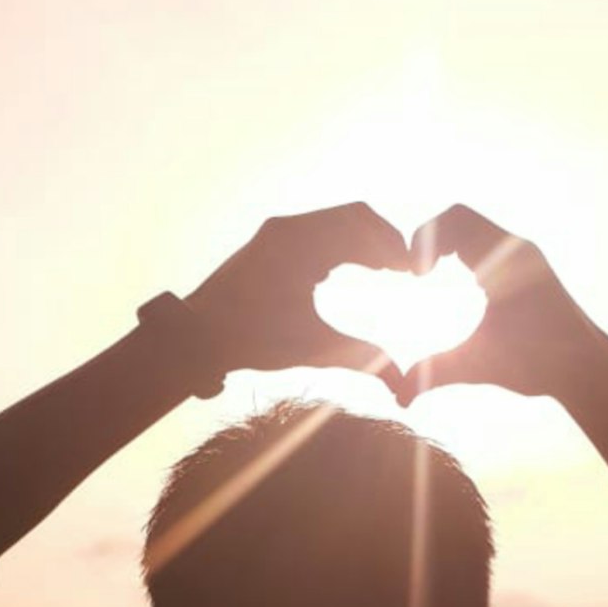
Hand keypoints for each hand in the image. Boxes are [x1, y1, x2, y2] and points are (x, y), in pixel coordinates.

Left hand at [186, 204, 408, 387]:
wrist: (195, 337)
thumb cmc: (250, 340)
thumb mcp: (312, 349)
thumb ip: (362, 359)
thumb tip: (403, 388)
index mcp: (300, 242)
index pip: (361, 222)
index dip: (394, 244)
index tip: (412, 271)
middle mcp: (288, 229)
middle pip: (351, 217)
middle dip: (382, 242)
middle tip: (404, 270)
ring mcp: (276, 234)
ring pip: (333, 225)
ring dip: (362, 244)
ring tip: (385, 271)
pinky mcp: (269, 245)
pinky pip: (315, 234)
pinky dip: (339, 247)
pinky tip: (352, 271)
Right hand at [399, 204, 607, 403]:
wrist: (587, 369)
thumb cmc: (539, 364)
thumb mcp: (479, 366)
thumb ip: (435, 373)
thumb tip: (399, 398)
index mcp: (505, 262)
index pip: (455, 221)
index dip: (424, 241)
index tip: (417, 277)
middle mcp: (517, 250)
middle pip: (461, 216)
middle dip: (431, 238)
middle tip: (418, 273)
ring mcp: (525, 255)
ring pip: (475, 226)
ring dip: (448, 243)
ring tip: (431, 275)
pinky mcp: (529, 266)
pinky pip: (488, 240)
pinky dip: (465, 250)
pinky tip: (458, 284)